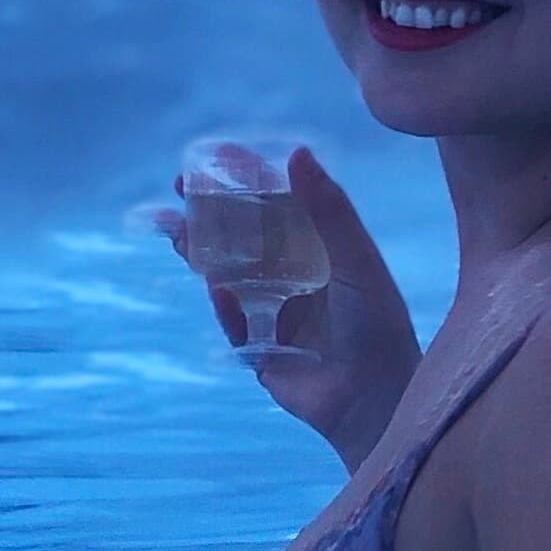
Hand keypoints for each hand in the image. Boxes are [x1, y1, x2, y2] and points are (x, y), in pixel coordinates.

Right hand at [151, 146, 418, 467]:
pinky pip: (235, 325)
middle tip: (179, 183)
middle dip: (211, 209)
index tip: (216, 154)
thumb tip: (297, 152)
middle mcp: (295, 276)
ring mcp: (274, 312)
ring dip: (201, 250)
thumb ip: (328, 209)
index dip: (247, 178)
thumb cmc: (377, 324)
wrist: (378, 398)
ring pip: (228, 274)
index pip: (277, 203)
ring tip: (173, 228)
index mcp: (321, 249)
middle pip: (243, 235)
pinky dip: (226, 308)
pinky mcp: (260, 350)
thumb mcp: (356, 260)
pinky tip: (217, 291)